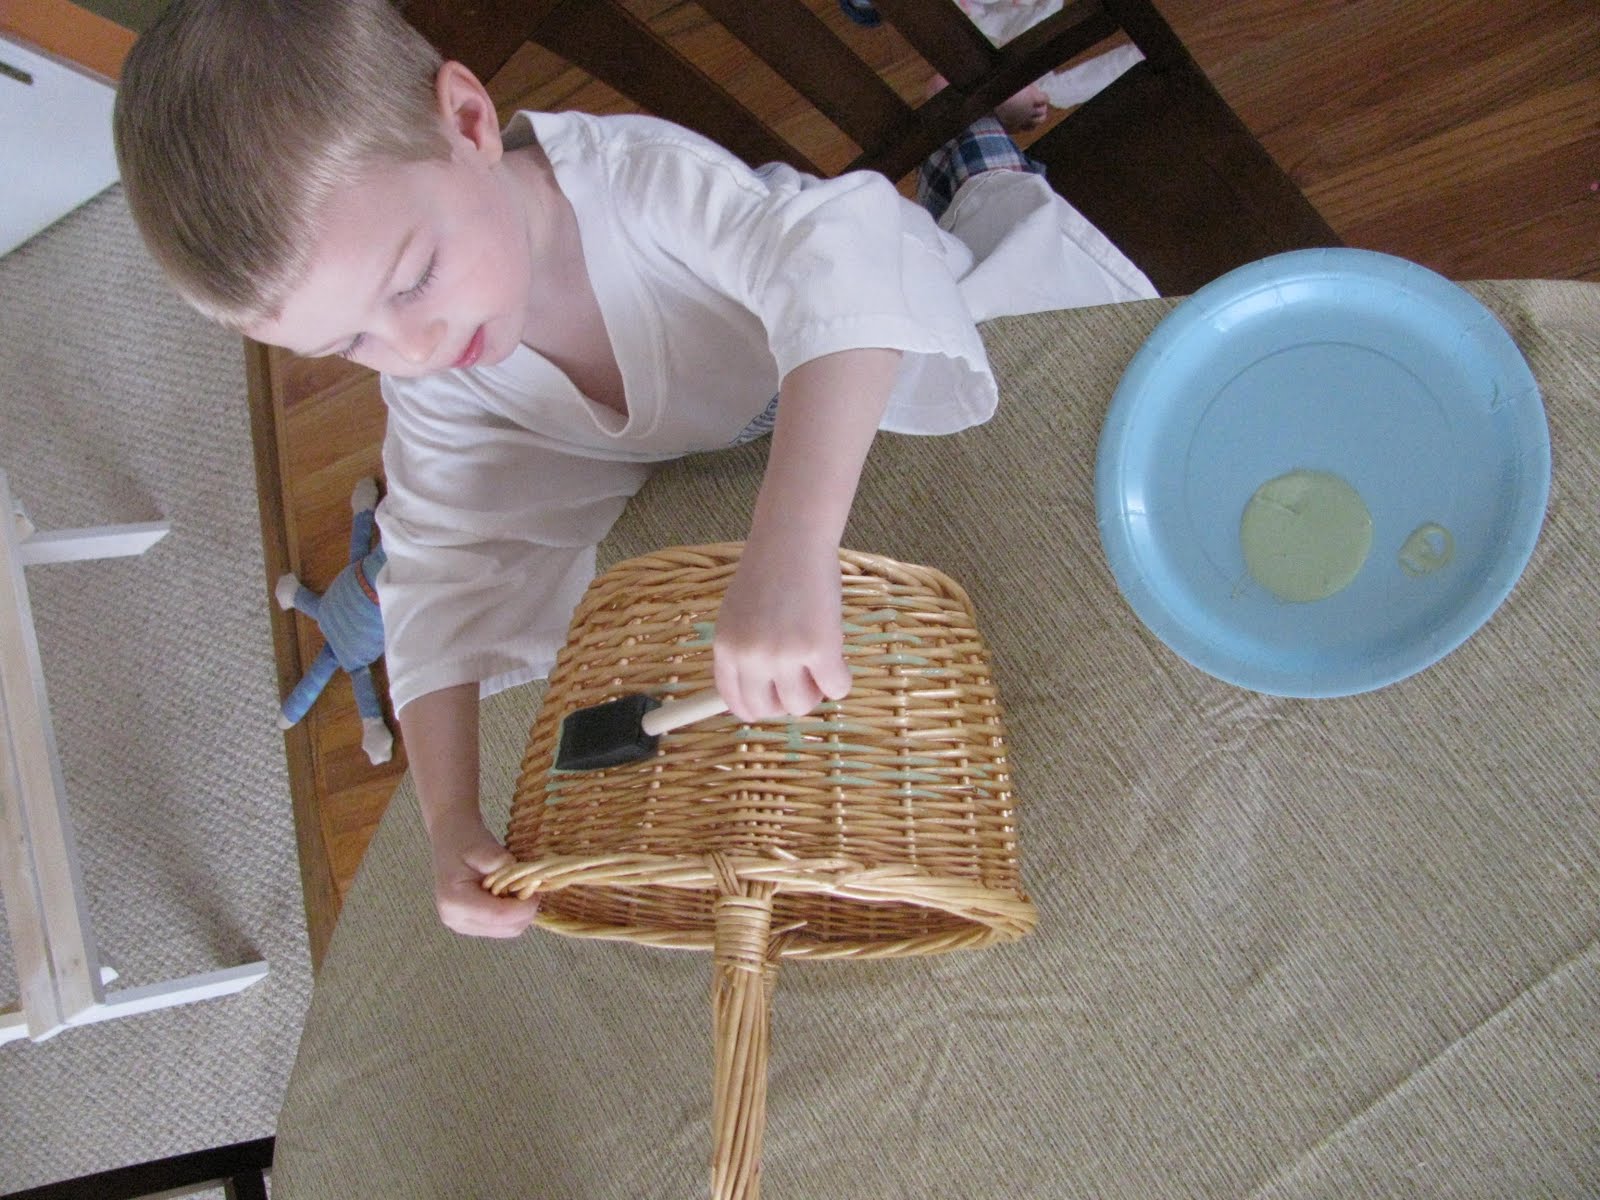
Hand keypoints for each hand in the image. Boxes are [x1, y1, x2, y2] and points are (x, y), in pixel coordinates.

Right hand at [428, 815, 539, 937]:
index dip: (525, 905)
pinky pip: (503, 927)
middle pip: (506, 928)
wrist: (451, 840)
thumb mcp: (483, 846)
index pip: (499, 915)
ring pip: (508, 930)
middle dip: (525, 909)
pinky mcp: (472, 926)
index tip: (536, 885)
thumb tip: (524, 879)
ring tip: (519, 888)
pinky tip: (511, 894)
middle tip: (531, 885)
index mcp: (455, 901)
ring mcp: (463, 926)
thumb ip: (501, 863)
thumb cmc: (465, 841)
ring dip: (521, 912)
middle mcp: (456, 920)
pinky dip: (514, 913)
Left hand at [713, 539, 851, 722]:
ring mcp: (784, 655)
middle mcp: (751, 656)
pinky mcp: (819, 649)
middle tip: (803, 678)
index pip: (734, 700)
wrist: (793, 540)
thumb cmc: (770, 571)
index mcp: (726, 648)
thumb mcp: (738, 615)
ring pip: (802, 705)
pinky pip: (836, 689)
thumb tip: (760, 688)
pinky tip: (839, 658)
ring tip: (820, 662)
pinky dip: (842, 679)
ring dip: (816, 690)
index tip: (771, 706)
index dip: (755, 709)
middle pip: (770, 710)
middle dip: (789, 700)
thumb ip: (743, 650)